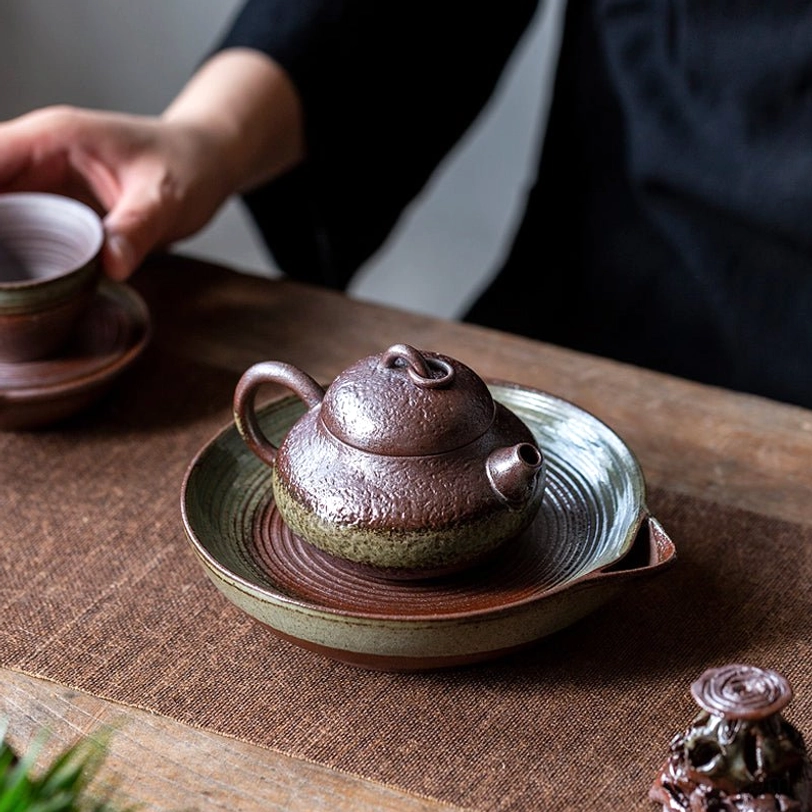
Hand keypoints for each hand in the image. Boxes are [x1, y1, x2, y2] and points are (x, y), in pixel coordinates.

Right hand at [0, 106, 234, 279]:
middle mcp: (36, 155)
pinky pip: (14, 228)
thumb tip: (110, 266)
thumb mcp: (167, 198)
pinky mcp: (52, 208)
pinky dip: (9, 255)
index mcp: (54, 137)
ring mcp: (41, 182)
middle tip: (3, 285)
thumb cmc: (188, 168)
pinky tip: (15, 288)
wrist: (205, 165)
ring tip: (8, 295)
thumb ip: (137, 228)